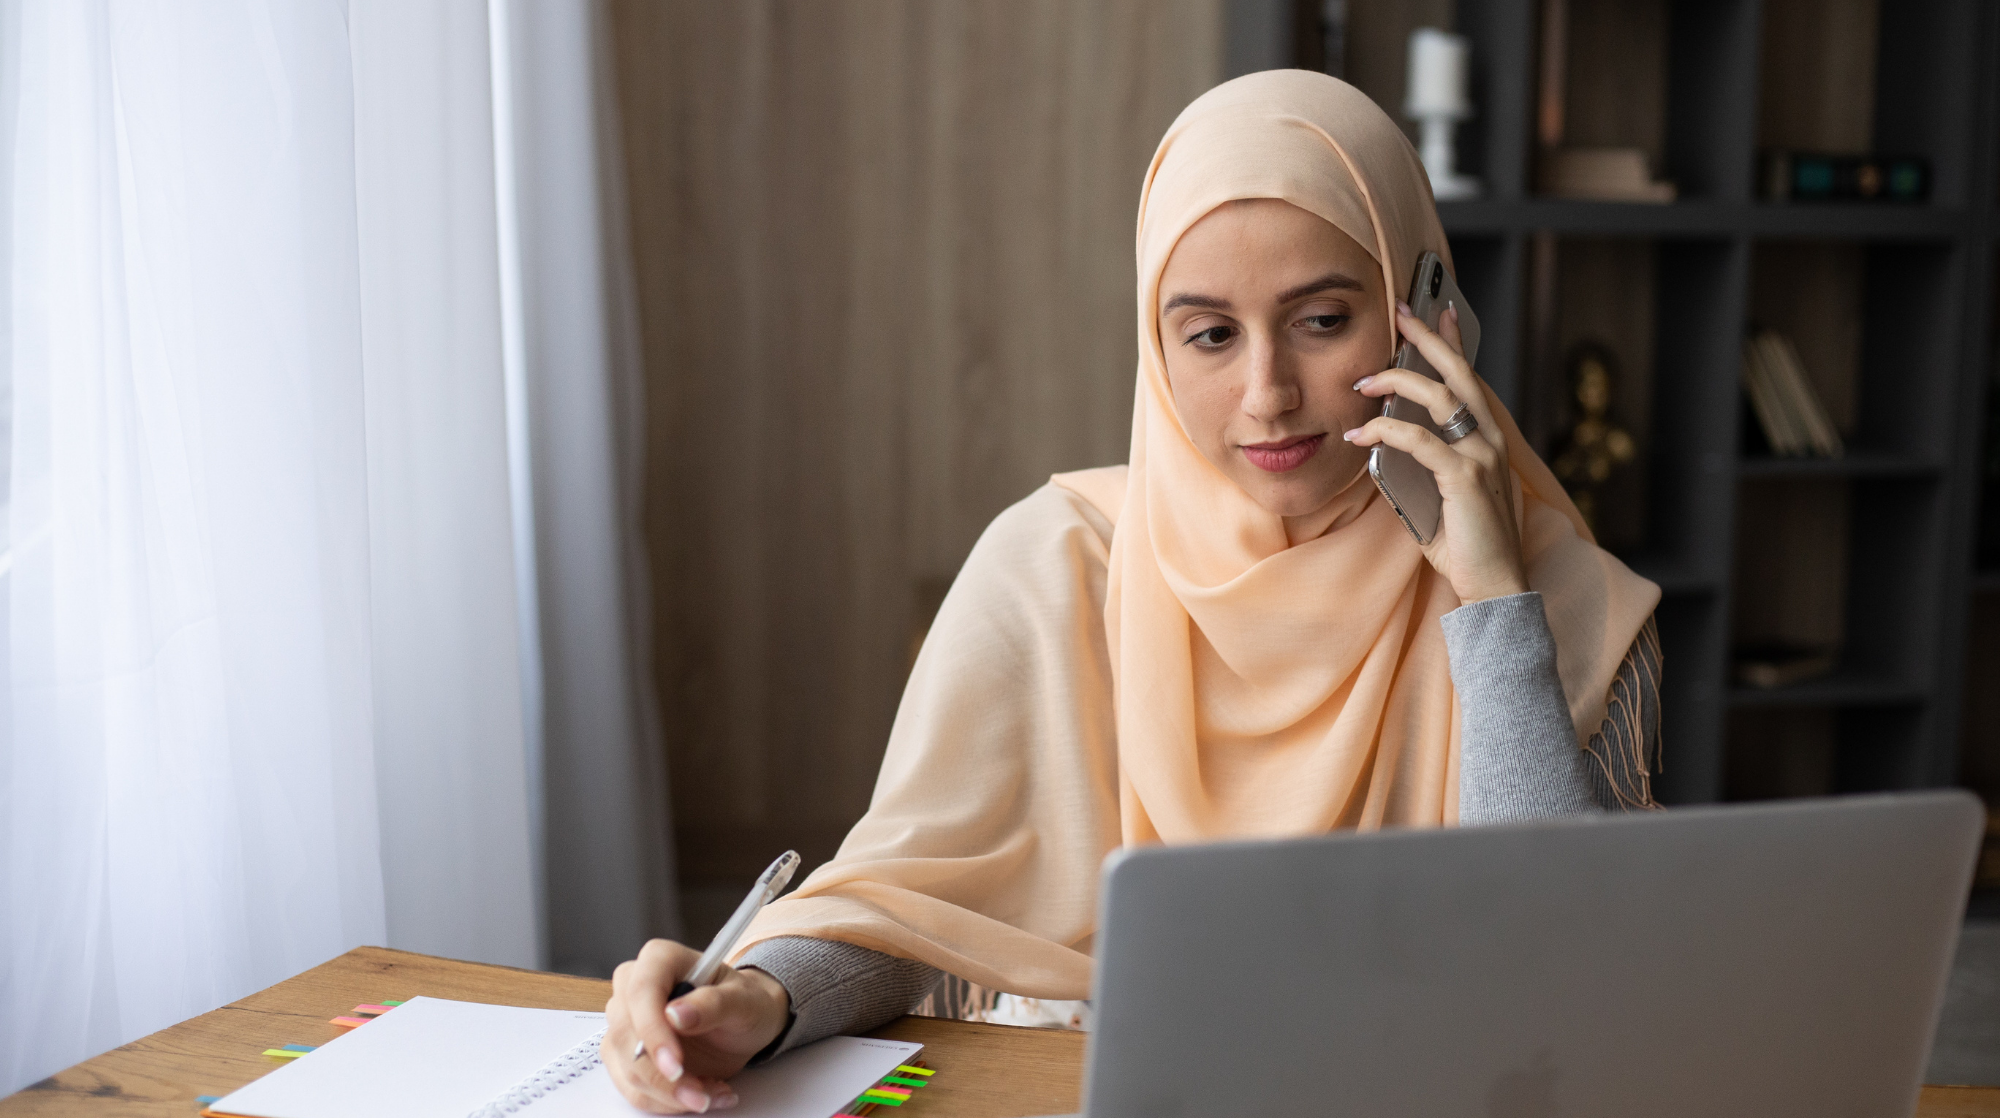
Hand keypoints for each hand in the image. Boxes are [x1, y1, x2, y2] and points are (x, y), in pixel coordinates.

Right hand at [602, 939, 791, 1112]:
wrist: (743, 1024)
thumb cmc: (744, 1002)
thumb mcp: (743, 1001)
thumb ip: (713, 1004)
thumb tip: (675, 1014)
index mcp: (660, 959)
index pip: (641, 993)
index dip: (653, 1032)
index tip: (676, 1066)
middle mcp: (633, 987)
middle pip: (626, 1036)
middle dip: (663, 1076)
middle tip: (701, 1095)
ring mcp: (625, 1022)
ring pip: (627, 1068)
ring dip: (667, 1094)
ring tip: (709, 1095)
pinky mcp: (625, 1054)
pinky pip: (632, 1087)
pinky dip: (664, 1101)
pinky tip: (698, 1096)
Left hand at [1344, 301, 1528, 603]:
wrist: (1493, 586)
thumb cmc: (1467, 544)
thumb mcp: (1442, 496)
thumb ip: (1422, 466)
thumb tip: (1383, 443)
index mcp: (1489, 441)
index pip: (1471, 380)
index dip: (1454, 343)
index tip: (1437, 312)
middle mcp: (1491, 440)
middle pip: (1459, 375)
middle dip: (1428, 340)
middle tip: (1401, 313)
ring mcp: (1481, 457)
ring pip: (1440, 398)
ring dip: (1398, 382)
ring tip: (1364, 381)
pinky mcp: (1464, 478)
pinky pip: (1418, 441)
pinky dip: (1384, 432)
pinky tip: (1358, 436)